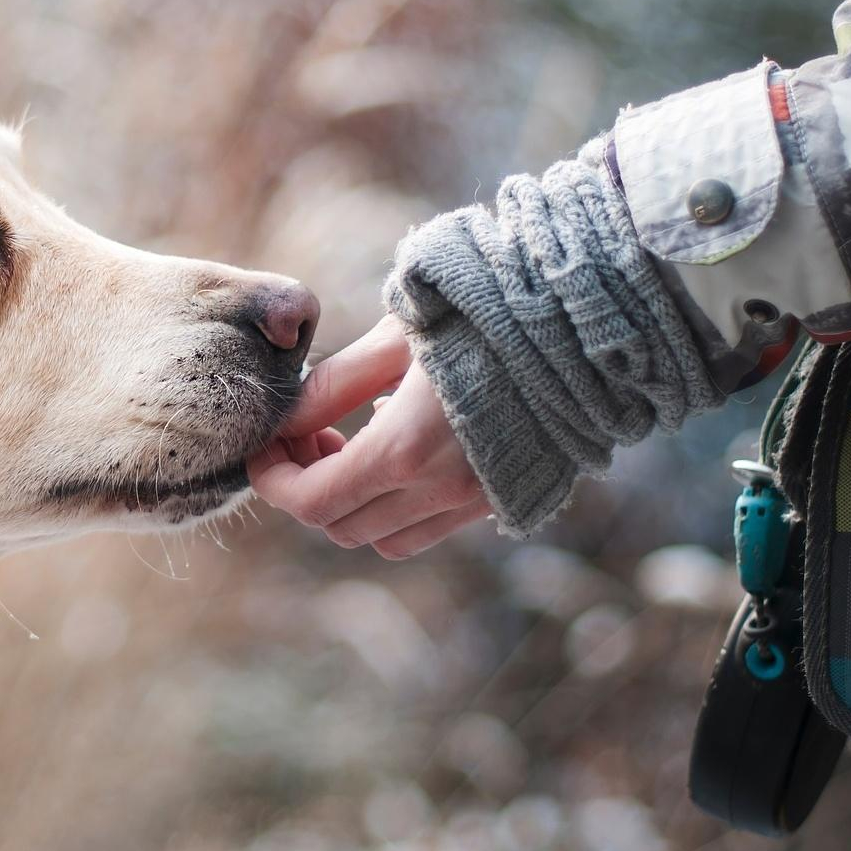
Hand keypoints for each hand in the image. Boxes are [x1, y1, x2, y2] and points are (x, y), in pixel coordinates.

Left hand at [248, 315, 490, 558]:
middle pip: (340, 526)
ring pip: (384, 539)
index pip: (311, 501)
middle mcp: (441, 490)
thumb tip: (285, 419)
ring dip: (351, 504)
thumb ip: (333, 385)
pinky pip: (429, 528)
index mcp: (406, 449)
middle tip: (307, 434)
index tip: (263, 447)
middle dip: (307, 488)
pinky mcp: (502, 497)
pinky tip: (400, 448)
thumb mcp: (395, 337)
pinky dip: (396, 507)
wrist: (587, 320)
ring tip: (349, 443)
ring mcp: (476, 501)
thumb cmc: (485, 312)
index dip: (273, 480)